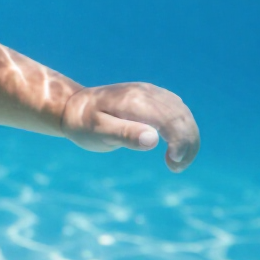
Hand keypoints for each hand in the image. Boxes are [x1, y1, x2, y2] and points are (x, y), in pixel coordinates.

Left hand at [61, 83, 199, 172]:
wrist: (72, 107)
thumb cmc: (83, 123)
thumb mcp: (98, 132)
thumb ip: (125, 134)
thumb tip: (153, 139)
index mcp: (134, 101)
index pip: (171, 120)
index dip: (181, 142)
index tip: (173, 162)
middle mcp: (146, 92)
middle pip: (182, 117)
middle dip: (188, 145)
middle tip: (175, 168)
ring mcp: (150, 92)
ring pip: (183, 113)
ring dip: (188, 138)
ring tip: (174, 162)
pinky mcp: (152, 96)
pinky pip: (178, 110)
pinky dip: (182, 129)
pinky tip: (173, 145)